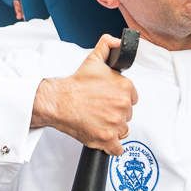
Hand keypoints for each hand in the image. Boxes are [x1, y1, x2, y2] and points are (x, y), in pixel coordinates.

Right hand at [32, 34, 137, 155]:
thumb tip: (120, 42)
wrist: (58, 101)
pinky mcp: (107, 139)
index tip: (109, 99)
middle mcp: (122, 106)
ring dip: (112, 128)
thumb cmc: (75, 85)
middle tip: (100, 109)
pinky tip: (104, 139)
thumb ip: (109, 46)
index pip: (131, 98)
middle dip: (115, 113)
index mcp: (124, 88)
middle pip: (126, 114)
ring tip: (98, 120)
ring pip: (122, 130)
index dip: (119, 98)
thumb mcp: (94, 59)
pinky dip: (112, 146)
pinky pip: (117, 148)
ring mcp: (115, 124)